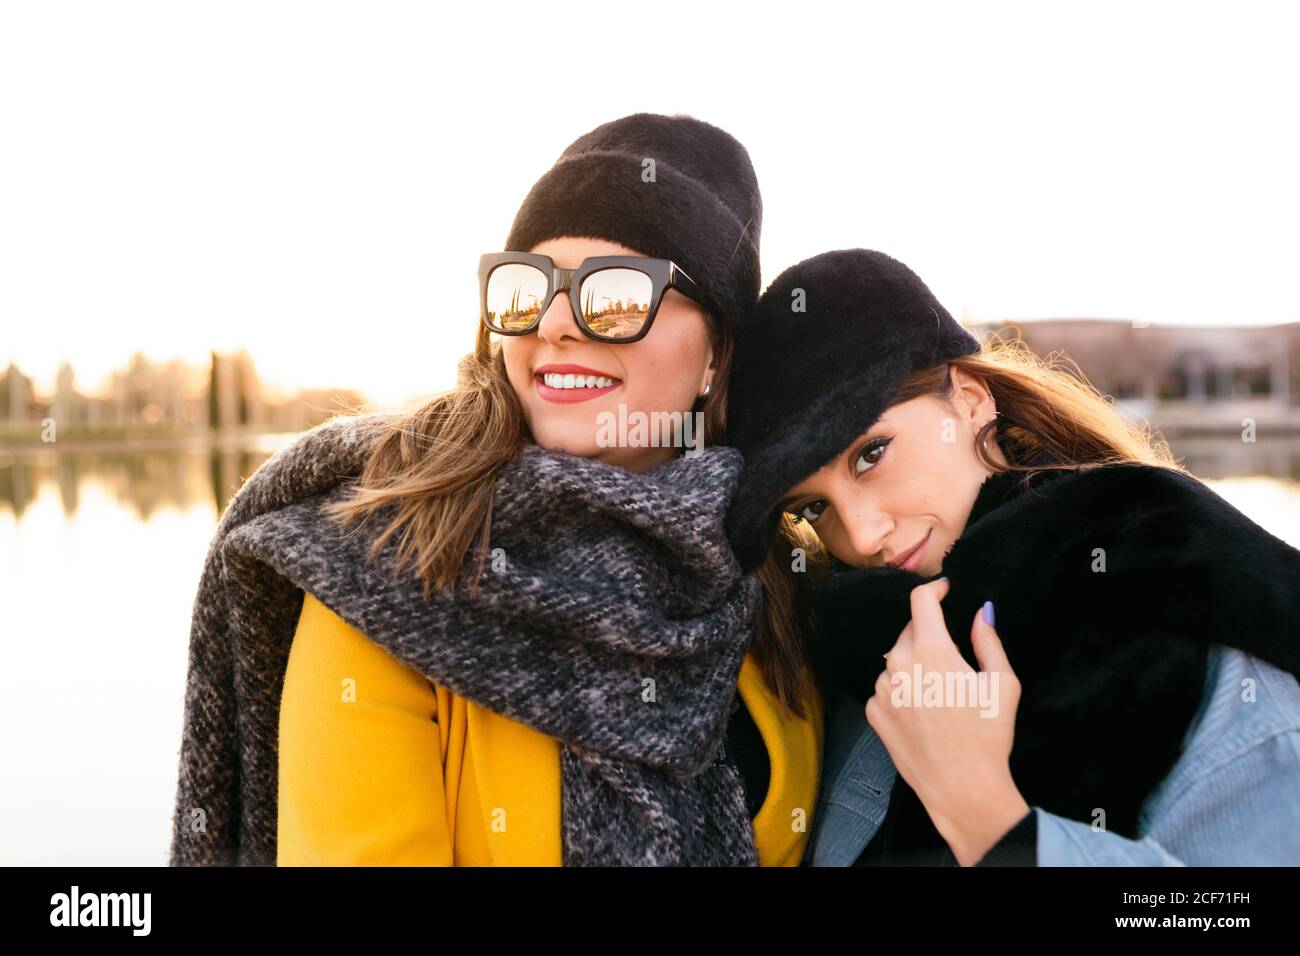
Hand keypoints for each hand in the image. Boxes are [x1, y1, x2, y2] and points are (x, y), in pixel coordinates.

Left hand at [865, 577, 1030, 865]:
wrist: (962, 787)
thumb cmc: (988, 735)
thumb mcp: (1002, 683)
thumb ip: (988, 641)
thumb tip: (981, 611)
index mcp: (931, 650)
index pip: (920, 601)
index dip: (933, 589)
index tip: (943, 590)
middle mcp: (898, 664)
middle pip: (909, 631)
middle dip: (929, 633)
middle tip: (953, 656)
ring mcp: (881, 688)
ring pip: (896, 660)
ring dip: (914, 664)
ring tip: (941, 693)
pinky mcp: (873, 711)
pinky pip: (886, 687)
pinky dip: (902, 689)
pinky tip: (924, 712)